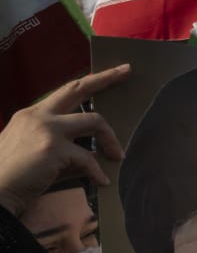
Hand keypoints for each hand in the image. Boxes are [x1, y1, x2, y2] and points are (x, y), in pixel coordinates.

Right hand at [0, 65, 129, 217]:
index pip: (65, 92)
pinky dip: (97, 171)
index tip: (110, 72)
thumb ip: (66, 148)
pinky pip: (88, 158)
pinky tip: (101, 181)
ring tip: (118, 156)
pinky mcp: (53, 148)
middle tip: (126, 71)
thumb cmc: (13, 177)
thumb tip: (95, 155)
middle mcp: (39, 115)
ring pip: (94, 121)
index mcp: (32, 114)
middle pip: (78, 88)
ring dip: (111, 140)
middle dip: (105, 78)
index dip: (89, 81)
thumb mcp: (38, 153)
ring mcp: (46, 129)